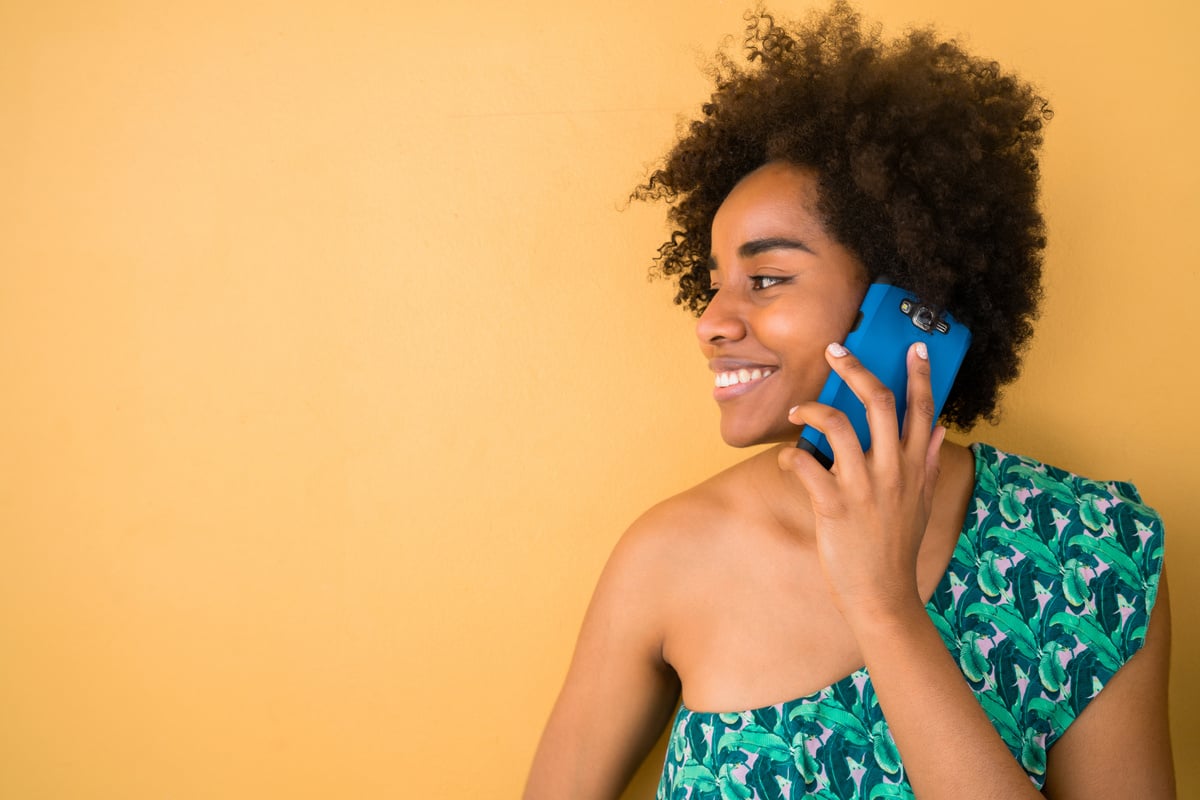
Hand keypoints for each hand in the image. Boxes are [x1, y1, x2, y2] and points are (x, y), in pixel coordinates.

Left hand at [778, 341, 945, 627]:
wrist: (882, 596)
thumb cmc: (896, 548)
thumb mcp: (922, 504)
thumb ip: (926, 463)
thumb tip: (938, 429)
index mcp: (913, 467)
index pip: (922, 409)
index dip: (919, 375)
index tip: (914, 347)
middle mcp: (892, 471)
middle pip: (878, 402)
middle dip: (855, 369)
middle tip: (836, 350)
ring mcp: (863, 487)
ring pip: (837, 426)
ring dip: (811, 410)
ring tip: (797, 411)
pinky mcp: (833, 506)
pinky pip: (806, 465)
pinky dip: (790, 456)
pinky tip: (788, 460)